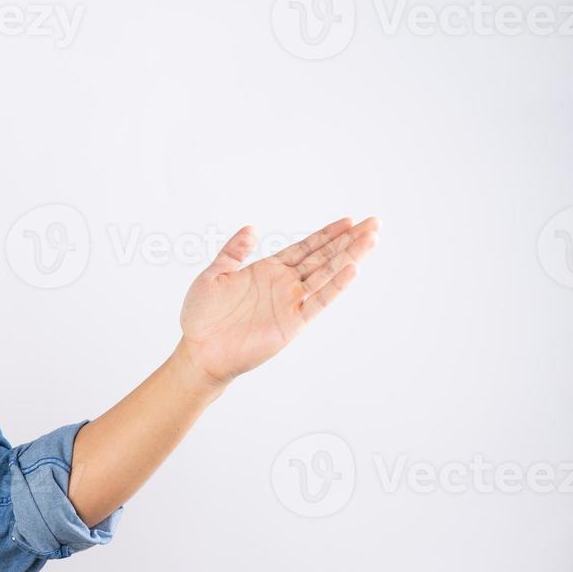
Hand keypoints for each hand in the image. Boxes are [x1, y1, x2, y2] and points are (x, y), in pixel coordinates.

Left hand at [177, 216, 379, 385]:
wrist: (199, 351)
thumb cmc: (202, 316)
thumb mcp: (214, 274)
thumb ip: (234, 252)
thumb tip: (251, 228)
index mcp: (267, 271)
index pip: (304, 248)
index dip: (326, 234)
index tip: (349, 220)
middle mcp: (284, 285)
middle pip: (323, 257)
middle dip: (348, 241)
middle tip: (373, 223)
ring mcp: (290, 303)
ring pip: (327, 275)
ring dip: (349, 257)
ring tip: (371, 239)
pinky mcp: (292, 323)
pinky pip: (318, 302)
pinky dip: (336, 286)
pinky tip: (352, 269)